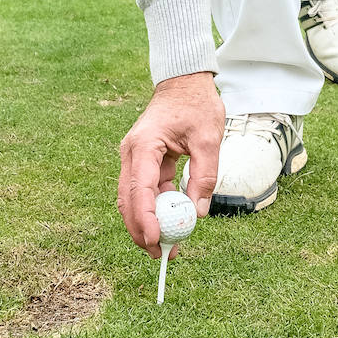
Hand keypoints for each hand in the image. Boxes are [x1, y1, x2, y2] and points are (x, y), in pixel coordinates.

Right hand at [117, 71, 224, 258]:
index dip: (146, 218)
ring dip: (147, 224)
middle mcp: (133, 153)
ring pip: (133, 199)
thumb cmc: (196, 105)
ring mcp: (135, 158)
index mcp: (145, 145)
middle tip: (161, 255)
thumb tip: (198, 212)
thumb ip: (204, 175)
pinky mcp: (143, 162)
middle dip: (142, 230)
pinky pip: (145, 191)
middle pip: (129, 200)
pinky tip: (169, 226)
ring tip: (166, 248)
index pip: (140, 189)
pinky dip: (155, 210)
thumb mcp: (208, 138)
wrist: (184, 82)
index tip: (157, 241)